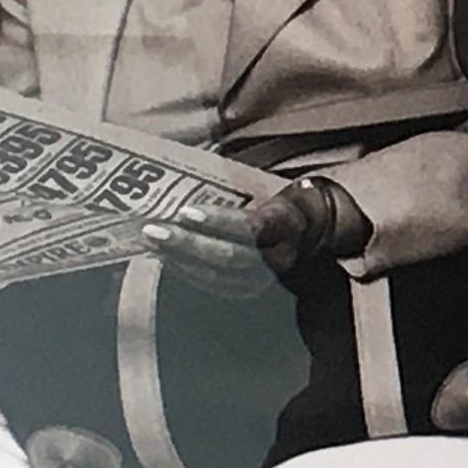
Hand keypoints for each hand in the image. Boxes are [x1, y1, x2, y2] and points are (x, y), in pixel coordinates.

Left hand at [145, 176, 369, 295]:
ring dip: (180, 259)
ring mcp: (265, 279)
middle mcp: (279, 257)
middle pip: (229, 256)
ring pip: (217, 276)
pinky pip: (215, 286)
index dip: (218, 222)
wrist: (315, 234)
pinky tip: (166, 257)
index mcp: (287, 225)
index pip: (251, 228)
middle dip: (187, 244)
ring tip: (152, 241)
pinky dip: (187, 271)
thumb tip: (192, 176)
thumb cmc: (285, 203)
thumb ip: (243, 190)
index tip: (186, 211)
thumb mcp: (274, 190)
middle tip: (153, 229)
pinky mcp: (252, 290)